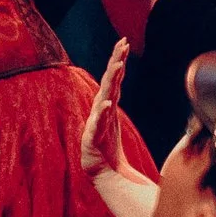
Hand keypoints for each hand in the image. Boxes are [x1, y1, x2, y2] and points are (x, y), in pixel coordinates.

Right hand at [80, 40, 152, 185]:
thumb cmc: (108, 147)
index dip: (117, 60)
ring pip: (104, 98)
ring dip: (110, 81)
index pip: (113, 78)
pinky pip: (98, 124)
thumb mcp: (113, 117)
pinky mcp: (92, 139)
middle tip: (122, 44)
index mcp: (107, 105)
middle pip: (108, 82)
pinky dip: (102, 113)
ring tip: (117, 66)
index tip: (123, 42)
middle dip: (114, 62)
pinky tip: (107, 104)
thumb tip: (118, 78)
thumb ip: (115, 96)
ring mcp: (95, 123)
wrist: (104, 173)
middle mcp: (100, 110)